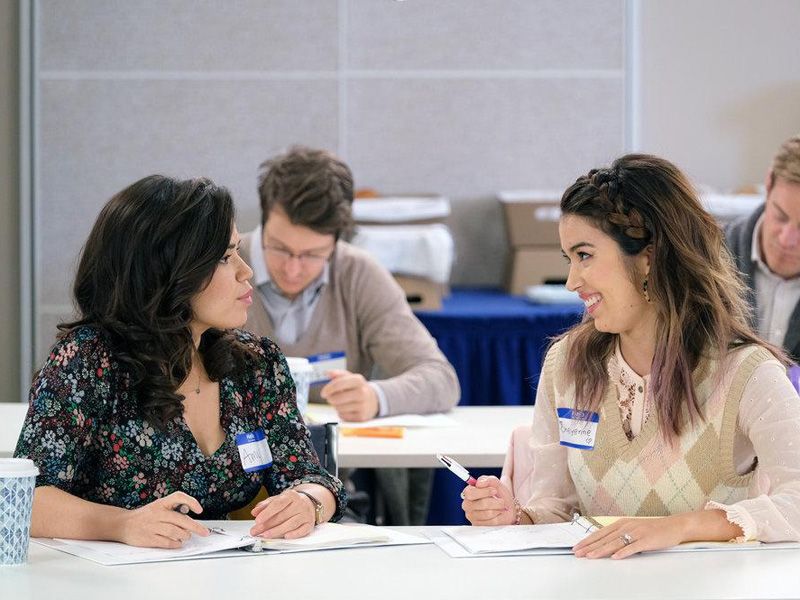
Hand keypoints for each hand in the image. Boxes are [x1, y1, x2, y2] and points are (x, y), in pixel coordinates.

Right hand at [118, 492, 208, 547]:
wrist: (122, 524)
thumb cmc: (145, 516)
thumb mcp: (158, 507)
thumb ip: (173, 511)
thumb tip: (191, 522)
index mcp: (161, 503)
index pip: (178, 497)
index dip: (191, 502)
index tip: (199, 510)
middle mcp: (157, 513)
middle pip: (181, 519)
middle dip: (196, 527)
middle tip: (205, 532)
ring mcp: (152, 526)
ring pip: (176, 532)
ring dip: (185, 536)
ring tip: (186, 537)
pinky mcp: (148, 538)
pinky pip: (167, 542)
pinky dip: (175, 544)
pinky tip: (178, 543)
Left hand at [249, 488, 315, 538]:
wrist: (309, 502)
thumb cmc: (290, 502)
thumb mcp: (278, 499)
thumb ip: (265, 505)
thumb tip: (255, 512)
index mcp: (291, 495)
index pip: (278, 504)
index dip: (267, 513)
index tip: (257, 520)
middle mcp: (300, 504)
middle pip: (282, 516)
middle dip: (267, 525)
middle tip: (256, 531)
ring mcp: (305, 514)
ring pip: (291, 524)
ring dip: (277, 531)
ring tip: (265, 535)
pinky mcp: (309, 524)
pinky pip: (303, 530)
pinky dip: (294, 534)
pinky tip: (285, 536)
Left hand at [320, 369, 378, 421]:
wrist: (374, 401)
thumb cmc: (358, 388)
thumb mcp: (351, 378)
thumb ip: (338, 374)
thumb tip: (327, 372)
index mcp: (358, 380)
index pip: (339, 384)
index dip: (328, 389)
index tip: (323, 393)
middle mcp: (362, 392)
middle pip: (336, 398)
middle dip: (330, 399)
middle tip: (331, 398)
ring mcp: (363, 405)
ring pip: (338, 408)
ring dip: (336, 406)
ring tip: (342, 403)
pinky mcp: (361, 417)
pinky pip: (343, 416)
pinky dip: (342, 413)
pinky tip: (347, 409)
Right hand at [462, 476, 515, 525]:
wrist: (507, 509)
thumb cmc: (499, 495)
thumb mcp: (497, 484)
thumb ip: (489, 480)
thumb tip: (479, 483)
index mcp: (469, 493)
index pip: (470, 492)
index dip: (484, 491)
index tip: (494, 490)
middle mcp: (467, 505)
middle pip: (481, 503)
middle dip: (494, 501)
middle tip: (501, 501)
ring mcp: (472, 516)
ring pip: (488, 513)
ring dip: (498, 508)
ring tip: (501, 507)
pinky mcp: (478, 526)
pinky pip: (492, 521)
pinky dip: (499, 516)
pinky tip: (498, 513)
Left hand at [573, 515, 688, 558]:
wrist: (674, 525)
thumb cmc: (652, 529)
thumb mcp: (633, 529)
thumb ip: (620, 535)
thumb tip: (605, 544)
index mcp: (621, 523)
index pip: (600, 533)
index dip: (587, 540)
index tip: (577, 547)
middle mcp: (626, 526)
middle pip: (604, 538)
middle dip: (589, 546)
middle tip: (577, 553)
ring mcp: (636, 533)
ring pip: (615, 543)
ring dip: (601, 550)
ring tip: (590, 556)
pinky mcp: (646, 540)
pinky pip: (633, 547)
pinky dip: (623, 552)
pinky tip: (615, 557)